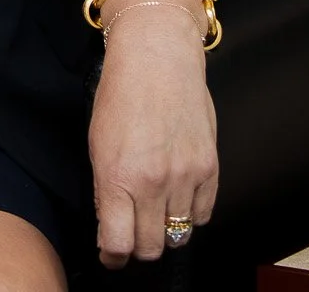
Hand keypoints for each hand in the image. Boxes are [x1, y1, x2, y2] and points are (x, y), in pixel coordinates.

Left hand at [88, 3, 217, 266]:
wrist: (157, 54)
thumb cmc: (122, 92)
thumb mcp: (97, 142)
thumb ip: (105, 189)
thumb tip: (111, 226)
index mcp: (117, 175)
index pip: (118, 244)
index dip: (113, 255)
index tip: (111, 252)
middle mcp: (153, 181)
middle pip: (150, 247)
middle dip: (138, 245)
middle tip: (133, 230)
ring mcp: (185, 176)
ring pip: (178, 236)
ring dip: (165, 229)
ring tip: (155, 210)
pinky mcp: (210, 167)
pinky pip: (203, 214)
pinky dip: (191, 212)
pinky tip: (178, 194)